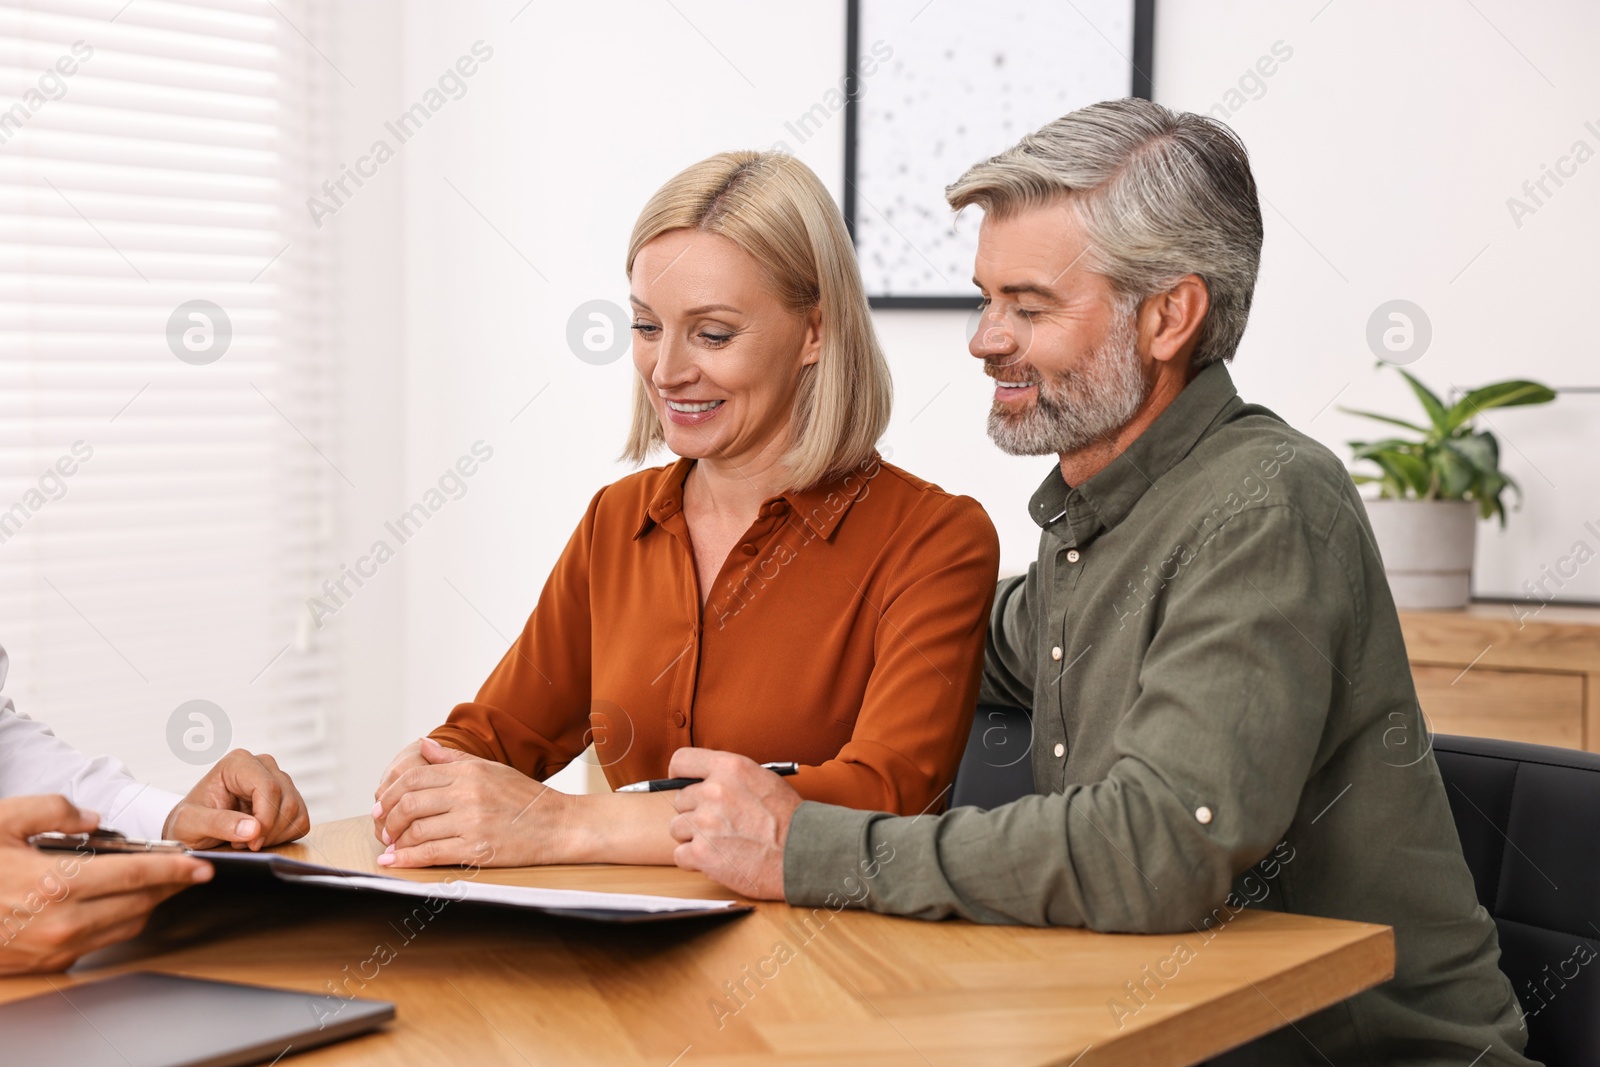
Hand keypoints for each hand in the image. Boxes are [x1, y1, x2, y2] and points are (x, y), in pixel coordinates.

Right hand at [0, 795, 211, 974]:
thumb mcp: (2, 819)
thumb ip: (54, 809)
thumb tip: (94, 817)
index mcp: (55, 883)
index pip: (137, 873)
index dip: (175, 867)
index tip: (202, 863)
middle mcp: (61, 922)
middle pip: (141, 903)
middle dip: (171, 885)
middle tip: (190, 869)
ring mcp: (55, 948)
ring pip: (126, 926)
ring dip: (149, 904)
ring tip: (160, 882)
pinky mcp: (50, 965)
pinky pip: (102, 943)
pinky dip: (120, 922)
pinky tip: (120, 903)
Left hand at [163, 749, 309, 849]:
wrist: (192, 829)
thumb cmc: (188, 823)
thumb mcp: (190, 824)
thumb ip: (219, 824)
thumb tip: (254, 828)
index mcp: (238, 763)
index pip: (269, 788)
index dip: (265, 819)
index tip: (251, 843)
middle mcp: (263, 765)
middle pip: (287, 801)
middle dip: (269, 831)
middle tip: (243, 844)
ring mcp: (278, 780)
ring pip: (297, 811)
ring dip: (275, 835)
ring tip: (248, 840)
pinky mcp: (288, 797)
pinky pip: (301, 820)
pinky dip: (284, 836)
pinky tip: (261, 837)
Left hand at [372, 738, 569, 867]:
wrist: (559, 824)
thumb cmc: (526, 798)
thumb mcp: (492, 769)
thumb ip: (454, 759)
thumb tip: (423, 745)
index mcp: (469, 772)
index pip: (414, 776)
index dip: (390, 793)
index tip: (381, 805)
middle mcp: (467, 794)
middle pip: (410, 803)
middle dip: (388, 817)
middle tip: (381, 827)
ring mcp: (471, 822)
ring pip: (416, 830)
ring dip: (395, 840)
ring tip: (389, 845)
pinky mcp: (477, 849)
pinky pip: (431, 853)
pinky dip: (407, 858)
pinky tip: (395, 860)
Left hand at [667, 748, 799, 899]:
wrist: (804, 854)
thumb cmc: (789, 820)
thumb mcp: (763, 780)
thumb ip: (730, 777)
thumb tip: (704, 781)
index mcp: (729, 768)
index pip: (682, 760)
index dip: (677, 774)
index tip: (681, 784)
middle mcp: (714, 791)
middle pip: (680, 800)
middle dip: (694, 813)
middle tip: (718, 825)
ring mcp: (706, 823)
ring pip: (677, 828)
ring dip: (694, 837)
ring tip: (722, 843)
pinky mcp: (702, 853)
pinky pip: (680, 855)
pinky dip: (695, 861)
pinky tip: (718, 859)